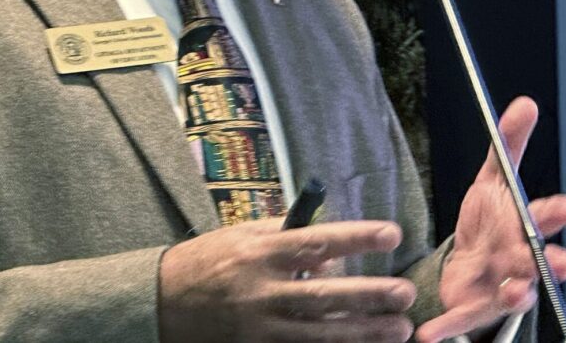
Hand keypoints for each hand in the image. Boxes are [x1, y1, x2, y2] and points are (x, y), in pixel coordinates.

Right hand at [159, 218, 417, 342]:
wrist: (159, 302)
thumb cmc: (205, 262)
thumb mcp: (239, 236)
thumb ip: (283, 235)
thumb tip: (329, 245)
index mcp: (258, 253)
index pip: (315, 241)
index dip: (356, 237)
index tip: (392, 233)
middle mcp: (261, 290)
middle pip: (324, 294)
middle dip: (369, 295)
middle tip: (406, 294)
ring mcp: (259, 326)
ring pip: (320, 332)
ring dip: (363, 332)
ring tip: (399, 329)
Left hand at [414, 97, 565, 342]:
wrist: (465, 269)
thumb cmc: (487, 225)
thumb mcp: (492, 181)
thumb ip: (509, 145)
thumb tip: (525, 103)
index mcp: (522, 227)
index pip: (543, 217)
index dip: (556, 212)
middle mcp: (518, 261)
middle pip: (538, 260)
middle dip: (550, 260)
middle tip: (561, 260)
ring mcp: (499, 288)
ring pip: (515, 293)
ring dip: (518, 293)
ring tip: (517, 290)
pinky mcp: (473, 310)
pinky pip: (462, 320)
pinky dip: (448, 327)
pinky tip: (430, 334)